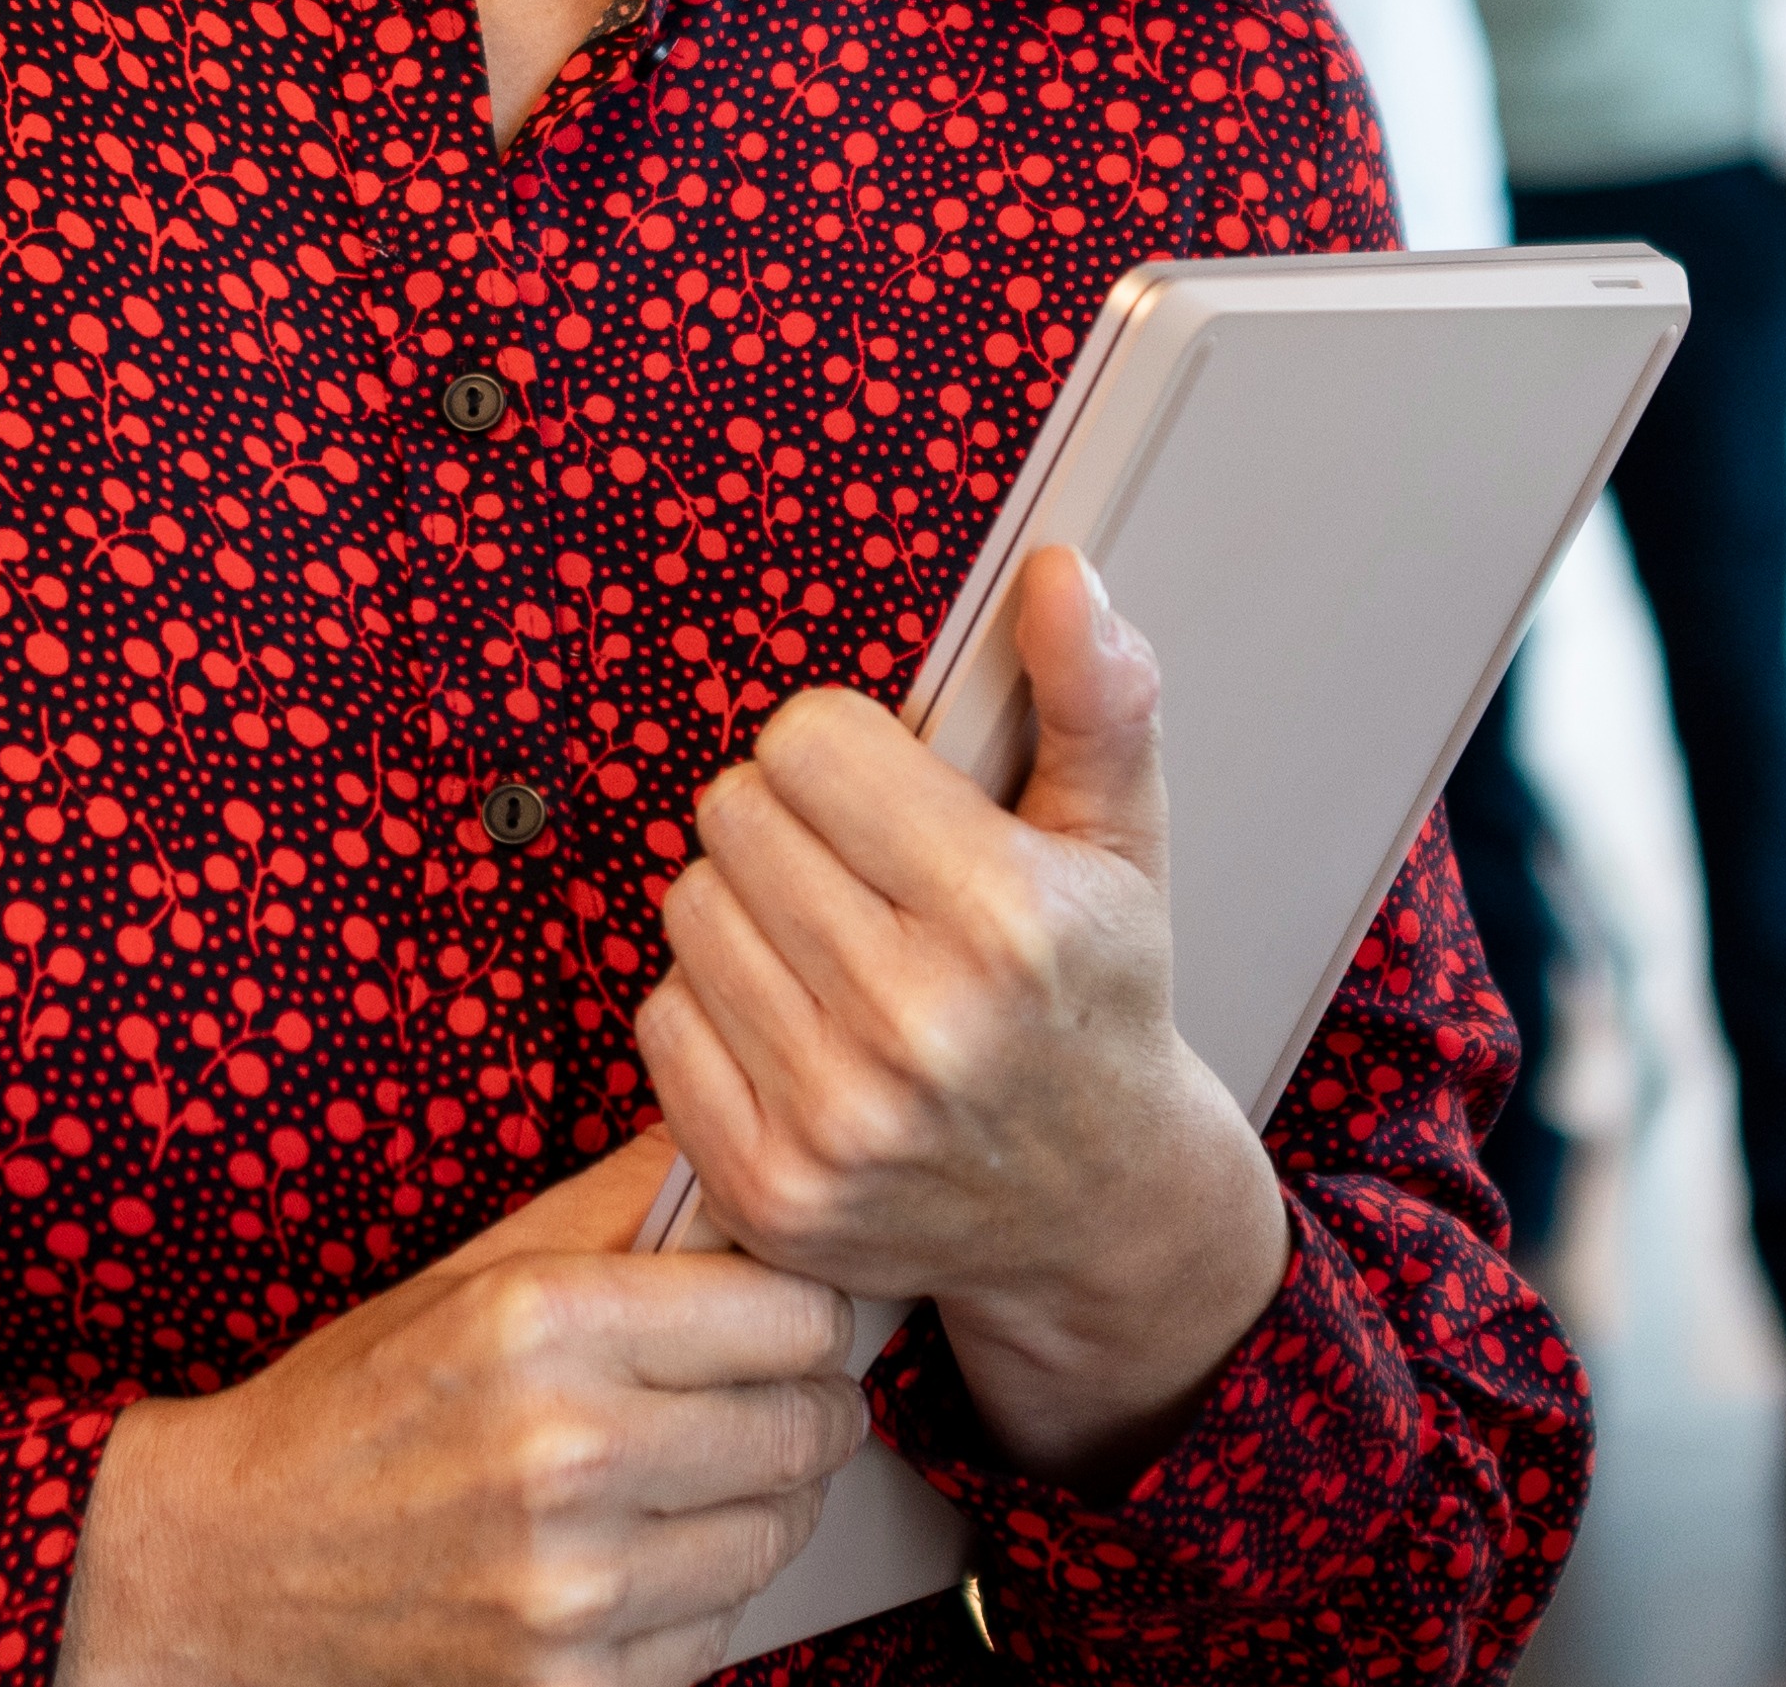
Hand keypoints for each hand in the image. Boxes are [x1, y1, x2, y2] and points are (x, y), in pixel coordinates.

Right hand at [60, 1139, 864, 1686]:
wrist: (226, 1569)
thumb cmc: (352, 1412)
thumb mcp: (469, 1277)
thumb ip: (623, 1209)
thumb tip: (746, 1155)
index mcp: (541, 1324)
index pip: (797, 1315)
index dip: (803, 1314)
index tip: (778, 1322)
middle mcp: (564, 1453)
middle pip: (808, 1426)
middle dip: (800, 1407)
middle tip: (754, 1400)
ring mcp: (570, 1587)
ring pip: (779, 1533)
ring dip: (756, 1506)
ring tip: (684, 1480)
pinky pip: (718, 1631)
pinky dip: (693, 1597)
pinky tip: (630, 1560)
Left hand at [643, 546, 1289, 1481]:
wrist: (1100, 1209)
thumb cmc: (1098, 1001)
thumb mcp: (1123, 839)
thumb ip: (1093, 694)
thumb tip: (1055, 575)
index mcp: (1007, 918)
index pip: (808, 741)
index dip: (847, 753)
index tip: (894, 799)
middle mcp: (917, 1024)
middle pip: (735, 815)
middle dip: (794, 824)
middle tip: (864, 876)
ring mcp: (835, 1118)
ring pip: (690, 909)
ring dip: (749, 912)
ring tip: (834, 949)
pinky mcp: (770, 1189)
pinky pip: (662, 1021)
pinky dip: (716, 1011)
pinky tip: (800, 1028)